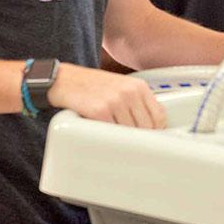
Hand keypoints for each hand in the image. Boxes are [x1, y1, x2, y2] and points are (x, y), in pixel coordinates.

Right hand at [47, 63, 166, 128]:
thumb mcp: (121, 87)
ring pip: (130, 132)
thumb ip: (138, 102)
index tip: (151, 139)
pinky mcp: (99, 111)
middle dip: (140, 138)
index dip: (156, 131)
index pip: (159, 116)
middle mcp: (129, 92)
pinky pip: (112, 133)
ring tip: (115, 139)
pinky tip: (103, 135)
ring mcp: (115, 101)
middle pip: (146, 127)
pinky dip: (109, 138)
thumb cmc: (93, 86)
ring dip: (123, 139)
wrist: (65, 80)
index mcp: (138, 86)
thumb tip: (154, 126)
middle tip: (131, 144)